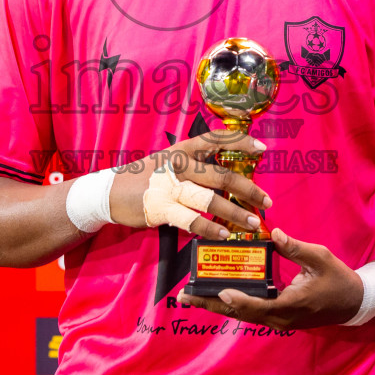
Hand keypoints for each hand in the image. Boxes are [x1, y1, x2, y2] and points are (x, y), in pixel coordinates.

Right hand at [108, 129, 270, 240]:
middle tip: (266, 201)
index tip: (262, 150)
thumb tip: (227, 178)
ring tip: (253, 222)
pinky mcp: (162, 208)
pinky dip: (211, 228)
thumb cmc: (144, 177)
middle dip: (249, 190)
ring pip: (212, 199)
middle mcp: (179, 165)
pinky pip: (192, 220)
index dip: (242, 143)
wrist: (108, 192)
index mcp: (183, 149)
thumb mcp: (168, 161)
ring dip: (236, 212)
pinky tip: (224, 234)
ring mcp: (170, 186)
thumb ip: (195, 166)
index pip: (217, 139)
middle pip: (223, 175)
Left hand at [180, 228, 366, 330]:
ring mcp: (278, 319)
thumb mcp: (320, 258)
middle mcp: (281, 317)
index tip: (222, 292)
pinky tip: (215, 294)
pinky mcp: (277, 316)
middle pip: (241, 314)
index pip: (260, 307)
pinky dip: (230, 304)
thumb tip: (272, 233)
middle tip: (185, 296)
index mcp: (292, 304)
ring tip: (192, 296)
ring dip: (217, 305)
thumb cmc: (338, 279)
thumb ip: (296, 247)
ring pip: (242, 315)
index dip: (240, 301)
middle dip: (212, 304)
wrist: (353, 302)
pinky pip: (249, 312)